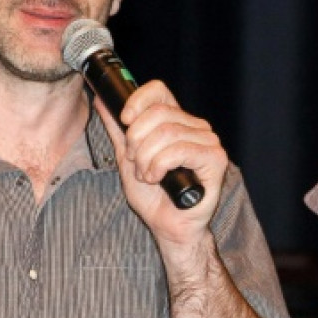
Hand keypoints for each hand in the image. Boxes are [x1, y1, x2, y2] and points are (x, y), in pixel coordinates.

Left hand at [94, 81, 224, 245]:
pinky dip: (160, 166)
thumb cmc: (154, 196)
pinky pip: (179, 150)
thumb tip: (102, 100)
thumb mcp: (127, 158)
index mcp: (177, 121)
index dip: (138, 101)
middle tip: (136, 162)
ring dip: (146, 159)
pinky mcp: (215, 159)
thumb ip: (118, 129)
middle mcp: (195, 127)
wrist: (168, 226)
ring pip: (166, 133)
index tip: (124, 120)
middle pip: (158, 113)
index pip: (159, 91)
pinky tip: (159, 180)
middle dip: (136, 141)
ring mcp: (208, 142)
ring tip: (148, 176)